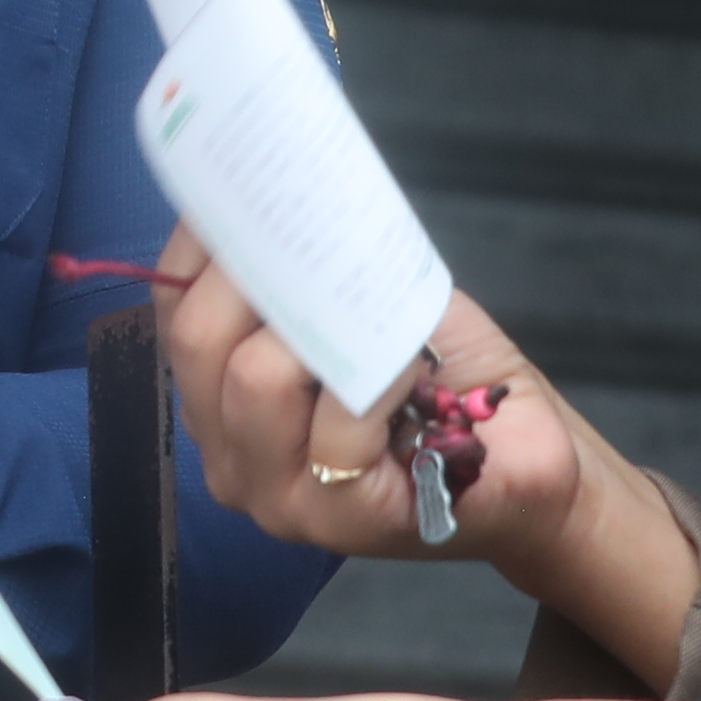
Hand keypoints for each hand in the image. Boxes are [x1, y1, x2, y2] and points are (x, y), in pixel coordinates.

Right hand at [154, 233, 700, 670]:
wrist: (527, 466)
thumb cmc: (447, 385)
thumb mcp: (367, 305)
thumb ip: (309, 267)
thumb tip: (285, 180)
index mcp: (218, 400)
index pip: (173, 308)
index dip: (205, 241)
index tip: (256, 187)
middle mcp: (228, 455)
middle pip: (198, 339)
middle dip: (259, 273)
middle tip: (324, 244)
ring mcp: (276, 497)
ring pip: (253, 378)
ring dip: (324, 327)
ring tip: (381, 321)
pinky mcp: (337, 520)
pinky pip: (336, 425)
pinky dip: (382, 378)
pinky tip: (417, 372)